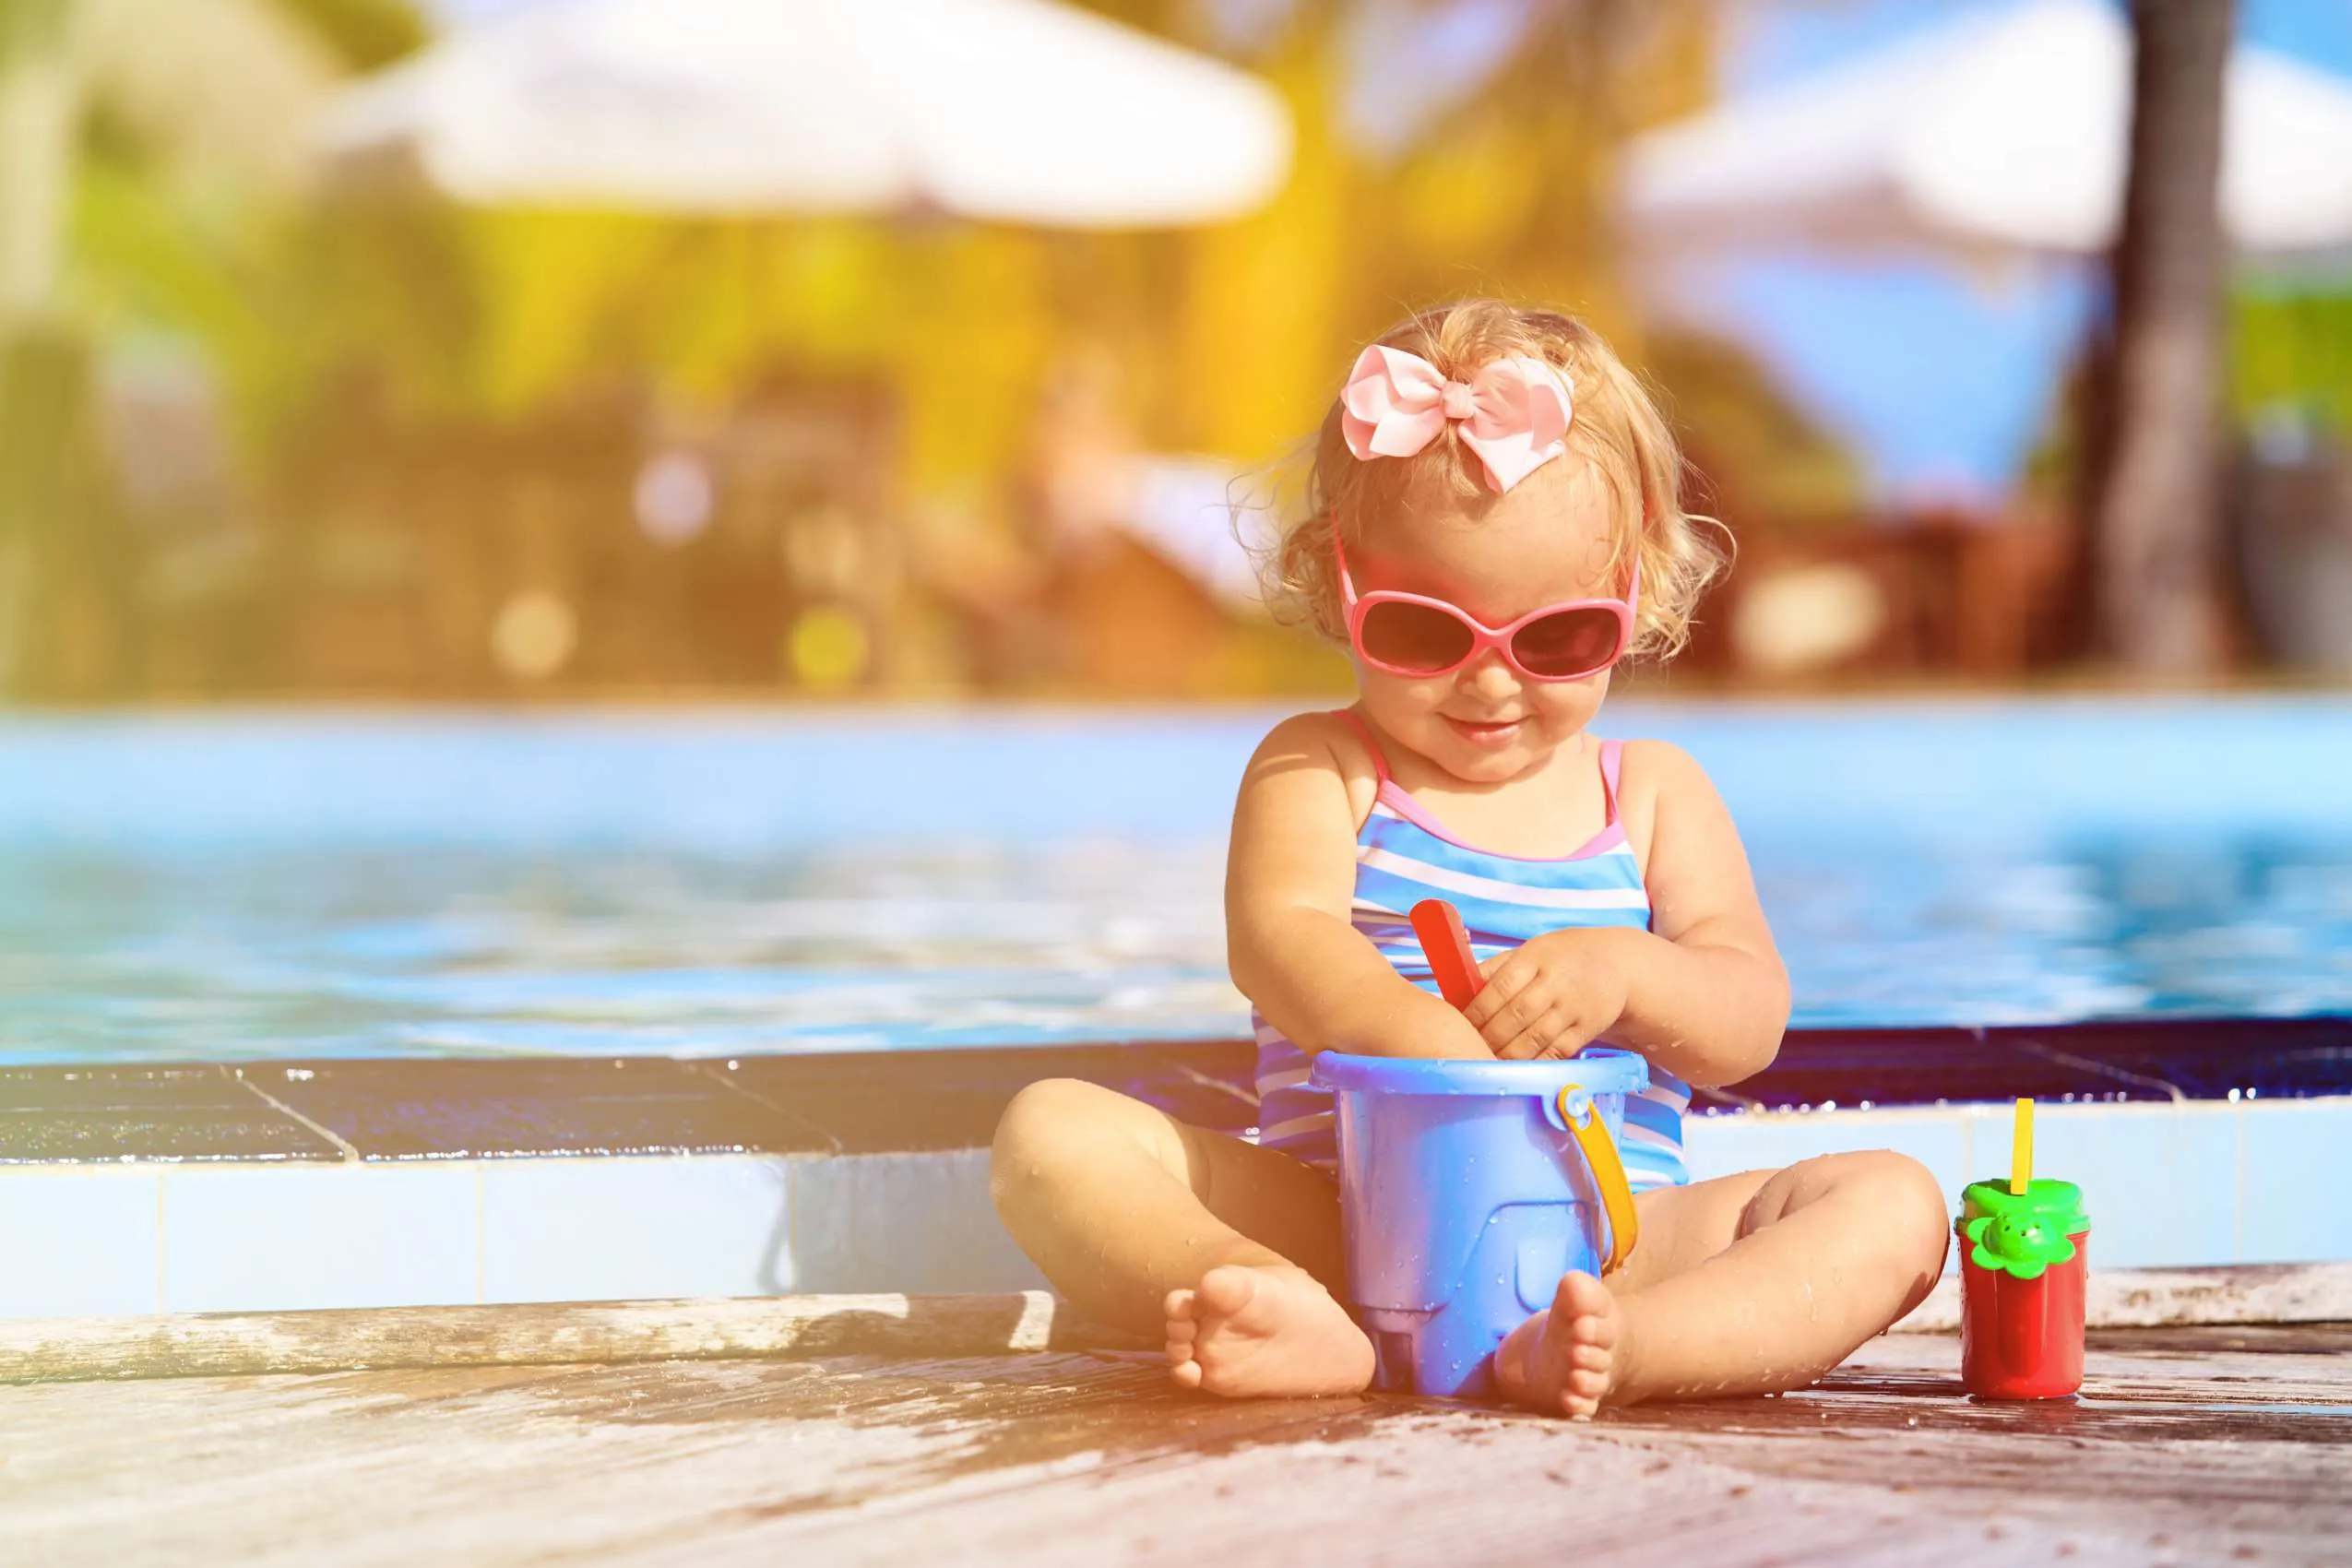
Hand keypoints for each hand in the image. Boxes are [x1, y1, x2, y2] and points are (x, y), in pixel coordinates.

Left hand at [1461, 929, 1631, 1060]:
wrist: (1616, 964)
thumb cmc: (1560, 958)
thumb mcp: (1530, 951)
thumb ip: (1495, 970)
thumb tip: (1456, 991)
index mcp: (1535, 957)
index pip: (1499, 987)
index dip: (1477, 1010)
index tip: (1459, 1027)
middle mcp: (1555, 981)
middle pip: (1516, 1015)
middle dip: (1489, 1037)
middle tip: (1469, 1051)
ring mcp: (1574, 1006)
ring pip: (1536, 1037)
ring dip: (1509, 1056)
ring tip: (1489, 1065)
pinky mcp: (1588, 1027)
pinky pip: (1558, 1051)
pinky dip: (1536, 1063)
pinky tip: (1519, 1071)